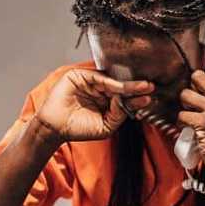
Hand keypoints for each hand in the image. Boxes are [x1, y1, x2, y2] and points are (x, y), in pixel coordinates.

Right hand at [34, 69, 152, 145]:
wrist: (55, 128)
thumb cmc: (78, 129)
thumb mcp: (105, 127)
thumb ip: (118, 115)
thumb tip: (127, 102)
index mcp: (106, 101)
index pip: (124, 97)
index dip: (136, 98)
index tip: (148, 98)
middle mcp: (99, 90)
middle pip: (121, 87)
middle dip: (135, 88)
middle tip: (149, 88)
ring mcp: (89, 82)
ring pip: (112, 81)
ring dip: (127, 85)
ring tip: (142, 87)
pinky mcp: (78, 76)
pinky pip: (98, 78)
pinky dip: (110, 83)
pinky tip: (121, 89)